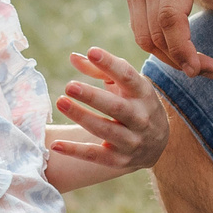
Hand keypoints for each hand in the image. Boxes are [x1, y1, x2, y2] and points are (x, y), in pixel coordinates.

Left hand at [50, 48, 167, 175]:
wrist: (156, 143)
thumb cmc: (134, 103)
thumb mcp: (125, 85)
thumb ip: (100, 69)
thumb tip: (73, 57)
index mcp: (143, 94)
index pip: (128, 77)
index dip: (110, 64)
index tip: (93, 52)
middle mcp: (141, 118)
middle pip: (116, 107)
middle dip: (92, 96)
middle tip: (69, 85)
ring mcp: (131, 141)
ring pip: (105, 130)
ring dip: (82, 117)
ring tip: (61, 102)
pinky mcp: (119, 160)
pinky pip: (95, 155)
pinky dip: (75, 151)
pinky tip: (55, 145)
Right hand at [127, 0, 212, 77]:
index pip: (170, 17)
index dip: (182, 48)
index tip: (199, 69)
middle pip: (155, 32)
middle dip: (180, 59)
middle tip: (210, 71)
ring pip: (142, 34)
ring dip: (166, 56)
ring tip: (196, 64)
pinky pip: (139, 26)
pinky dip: (157, 43)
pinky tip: (180, 48)